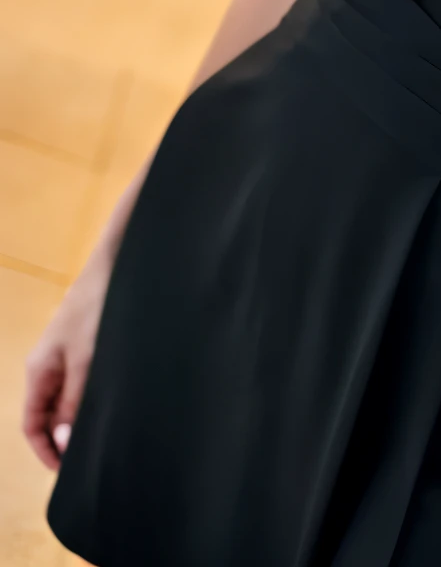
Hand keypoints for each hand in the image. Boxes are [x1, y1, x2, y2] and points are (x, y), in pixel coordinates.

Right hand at [23, 252, 110, 469]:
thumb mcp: (86, 360)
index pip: (31, 424)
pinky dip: (91, 399)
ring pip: (67, 400)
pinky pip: (82, 383)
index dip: (46, 451)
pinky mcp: (86, 346)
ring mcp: (67, 356)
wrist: (115, 263)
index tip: (68, 471)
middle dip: (63, 439)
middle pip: (48, 415)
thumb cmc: (97, 307)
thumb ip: (73, 401)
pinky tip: (112, 405)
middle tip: (90, 458)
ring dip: (79, 419)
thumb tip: (61, 442)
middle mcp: (48, 366)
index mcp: (39, 371)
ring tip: (103, 436)